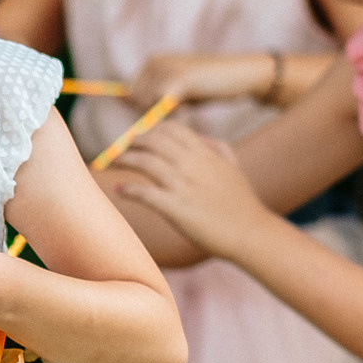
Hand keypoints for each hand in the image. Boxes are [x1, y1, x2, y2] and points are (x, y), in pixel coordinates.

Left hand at [108, 122, 269, 258]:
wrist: (251, 233)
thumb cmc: (242, 204)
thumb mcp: (234, 168)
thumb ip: (219, 148)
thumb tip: (201, 137)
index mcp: (205, 153)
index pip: (171, 129)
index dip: (150, 130)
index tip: (137, 138)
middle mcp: (192, 165)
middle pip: (153, 141)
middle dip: (131, 142)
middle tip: (118, 150)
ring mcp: (183, 185)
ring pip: (144, 162)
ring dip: (123, 160)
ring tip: (110, 164)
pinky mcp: (176, 208)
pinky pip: (145, 193)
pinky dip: (128, 189)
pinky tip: (120, 190)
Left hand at [130, 51, 275, 104]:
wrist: (241, 76)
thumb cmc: (208, 87)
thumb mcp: (176, 92)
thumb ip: (151, 96)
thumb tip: (120, 99)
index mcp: (152, 62)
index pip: (132, 96)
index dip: (148, 109)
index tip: (171, 108)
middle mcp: (154, 62)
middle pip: (138, 103)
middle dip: (156, 113)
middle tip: (182, 106)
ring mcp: (165, 69)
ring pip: (149, 107)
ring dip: (166, 114)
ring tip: (187, 104)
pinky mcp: (178, 79)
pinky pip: (161, 107)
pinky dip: (173, 114)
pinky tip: (189, 106)